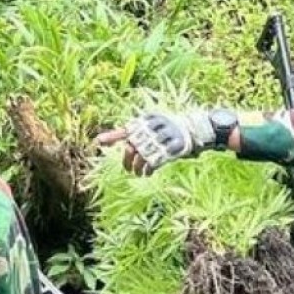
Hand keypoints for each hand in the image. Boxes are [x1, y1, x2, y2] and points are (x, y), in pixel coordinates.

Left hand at [95, 110, 216, 175]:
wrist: (195, 130)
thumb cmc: (168, 130)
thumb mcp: (150, 127)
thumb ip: (129, 133)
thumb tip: (102, 139)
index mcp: (148, 120)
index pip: (127, 130)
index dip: (112, 136)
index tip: (98, 142)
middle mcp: (155, 126)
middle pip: (134, 145)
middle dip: (127, 159)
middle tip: (127, 169)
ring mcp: (165, 136)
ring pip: (143, 154)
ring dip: (137, 167)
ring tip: (136, 173)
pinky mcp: (174, 147)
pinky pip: (155, 161)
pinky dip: (148, 169)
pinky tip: (146, 174)